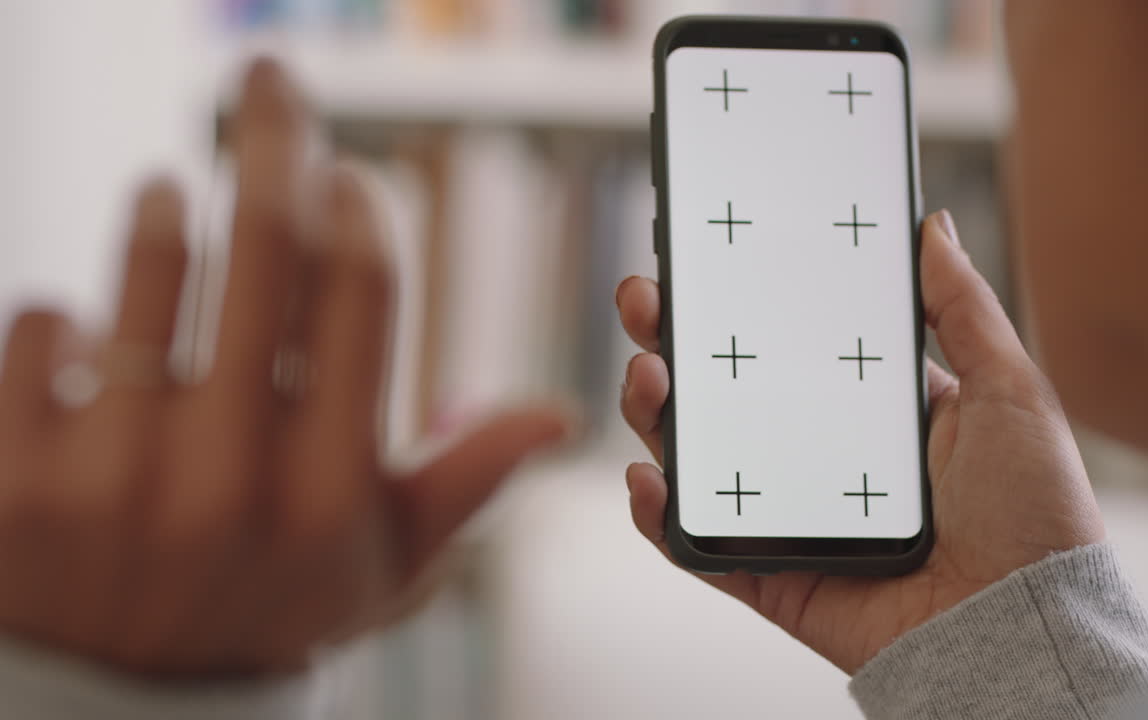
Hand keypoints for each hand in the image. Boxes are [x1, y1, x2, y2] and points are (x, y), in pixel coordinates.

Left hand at [0, 60, 569, 675]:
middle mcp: (229, 478)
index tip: (347, 176)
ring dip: (163, 205)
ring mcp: (113, 477)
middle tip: (267, 83)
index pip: (358, 296)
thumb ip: (467, 480)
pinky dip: (63, 310)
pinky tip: (88, 325)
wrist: (120, 704)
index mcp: (331, 489)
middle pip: (264, 252)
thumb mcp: (384, 567)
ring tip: (170, 188)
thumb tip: (560, 416)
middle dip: (272, 141)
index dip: (357, 208)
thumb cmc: (269, 608)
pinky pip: (38, 328)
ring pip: (145, 275)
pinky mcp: (13, 476)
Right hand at [616, 210, 1103, 674]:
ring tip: (648, 375)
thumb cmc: (1035, 516)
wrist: (1024, 627)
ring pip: (699, 461)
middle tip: (647, 300)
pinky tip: (650, 476)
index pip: (786, 348)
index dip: (740, 306)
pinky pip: (699, 546)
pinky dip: (659, 516)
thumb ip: (962, 310)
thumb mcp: (1010, 390)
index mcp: (871, 414)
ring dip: (655, 414)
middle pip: (725, 396)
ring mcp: (790, 518)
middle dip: (673, 344)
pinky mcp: (772, 576)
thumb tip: (931, 228)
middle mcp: (821, 459)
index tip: (706, 261)